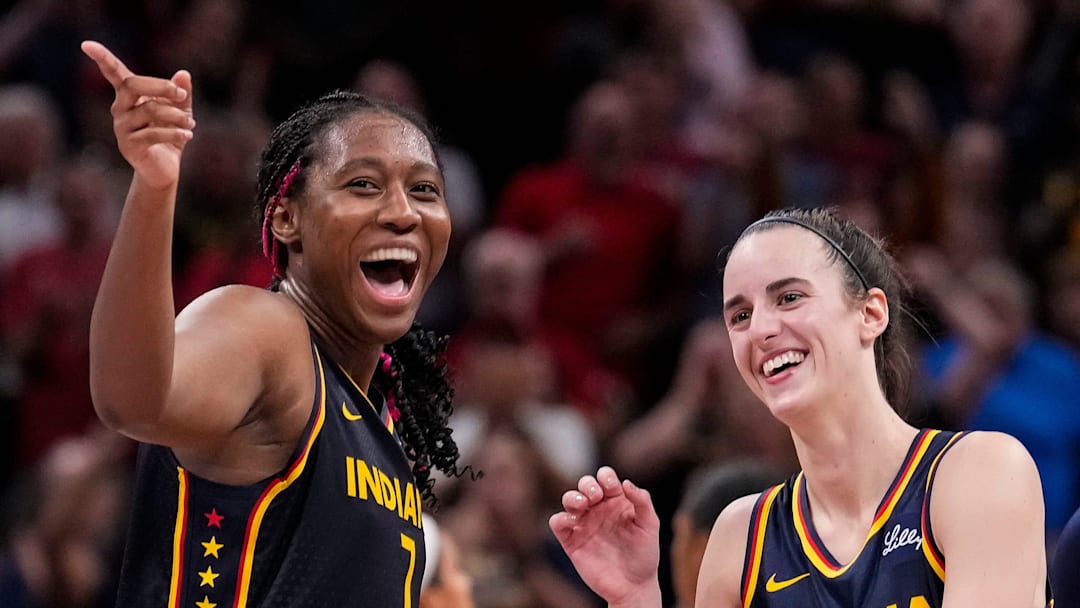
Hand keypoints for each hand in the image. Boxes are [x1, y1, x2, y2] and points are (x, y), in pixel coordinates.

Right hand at [80, 40, 193, 189]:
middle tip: (181, 95)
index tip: (86, 44)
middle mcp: (120, 109)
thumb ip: (181, 94)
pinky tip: (188, 135)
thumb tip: (183, 74)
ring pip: (150, 110)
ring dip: (177, 116)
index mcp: (128, 96)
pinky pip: (153, 134)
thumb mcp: (180, 112)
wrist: (164, 169)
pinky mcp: (129, 146)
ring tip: (191, 124)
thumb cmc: (169, 135)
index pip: (114, 73)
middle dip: (162, 87)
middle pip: (133, 85)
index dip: (102, 58)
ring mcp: (121, 128)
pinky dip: (175, 133)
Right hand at [549, 467, 660, 606]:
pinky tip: (573, 522)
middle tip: (596, 497)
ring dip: (572, 497)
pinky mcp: (572, 541)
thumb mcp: (650, 525)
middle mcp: (599, 509)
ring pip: (568, 499)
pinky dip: (560, 518)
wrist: (633, 586)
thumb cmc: (644, 555)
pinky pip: (557, 523)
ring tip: (582, 505)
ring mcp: (584, 524)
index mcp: (616, 501)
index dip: (606, 477)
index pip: (605, 478)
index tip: (612, 488)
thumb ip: (642, 501)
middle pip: (585, 484)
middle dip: (587, 484)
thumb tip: (625, 482)